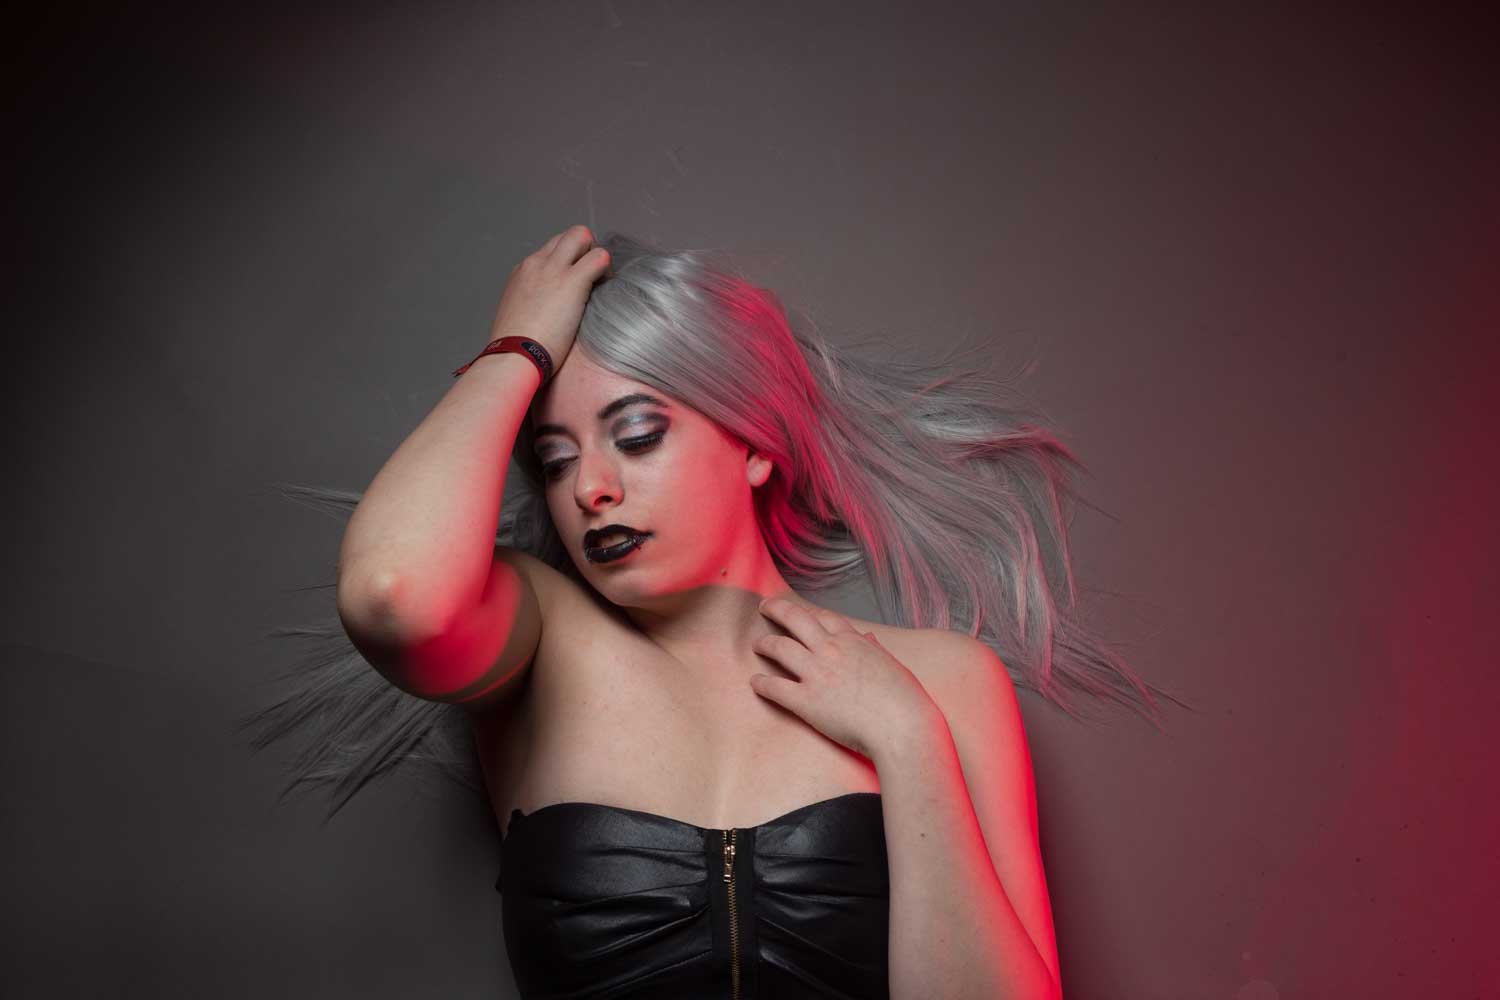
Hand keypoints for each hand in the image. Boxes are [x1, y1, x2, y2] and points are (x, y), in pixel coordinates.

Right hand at [488, 224, 611, 366]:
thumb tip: (546, 312)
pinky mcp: (572, 281)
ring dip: (595, 254)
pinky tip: (605, 289)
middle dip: (585, 251)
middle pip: (567, 235)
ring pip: (582, 235)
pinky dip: (607, 269)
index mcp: (523, 272)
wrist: (513, 356)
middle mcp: (537, 264)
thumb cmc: (515, 348)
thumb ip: (532, 304)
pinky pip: (599, 257)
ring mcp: (553, 269)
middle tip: (593, 278)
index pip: (552, 249)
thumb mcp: (518, 315)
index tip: (576, 282)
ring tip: (599, 282)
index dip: (570, 261)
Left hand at [748, 597, 936, 762]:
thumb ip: (875, 650)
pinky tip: (755, 683)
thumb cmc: (905, 700)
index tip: (799, 612)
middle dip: (777, 609)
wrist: (902, 726)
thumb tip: (868, 639)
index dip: (807, 612)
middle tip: (765, 608)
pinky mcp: (806, 701)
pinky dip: (761, 683)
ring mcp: (817, 673)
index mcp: (853, 641)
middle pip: (795, 619)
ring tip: (758, 645)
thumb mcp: (893, 665)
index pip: (823, 617)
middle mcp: (831, 650)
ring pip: (780, 648)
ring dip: (765, 644)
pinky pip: (775, 687)